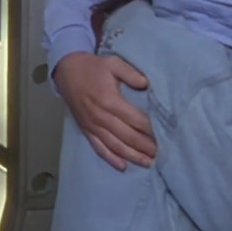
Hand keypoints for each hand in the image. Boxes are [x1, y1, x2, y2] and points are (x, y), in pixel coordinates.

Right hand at [54, 52, 155, 170]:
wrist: (67, 72)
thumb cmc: (93, 67)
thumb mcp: (113, 63)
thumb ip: (130, 73)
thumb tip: (146, 84)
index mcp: (110, 101)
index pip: (135, 119)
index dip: (150, 129)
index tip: (164, 135)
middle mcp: (101, 117)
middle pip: (127, 136)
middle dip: (145, 147)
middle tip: (162, 154)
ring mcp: (93, 126)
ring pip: (115, 146)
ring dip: (132, 156)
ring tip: (148, 163)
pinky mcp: (86, 130)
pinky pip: (99, 148)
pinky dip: (111, 159)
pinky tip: (123, 167)